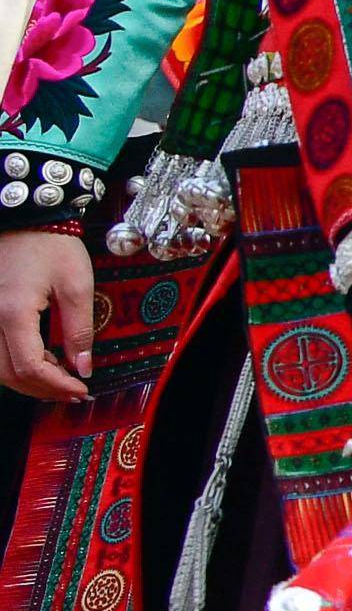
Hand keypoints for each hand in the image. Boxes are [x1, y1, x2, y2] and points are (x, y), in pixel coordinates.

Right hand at [0, 229, 92, 404]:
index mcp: (13, 313)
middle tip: (73, 392)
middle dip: (43, 389)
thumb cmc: (50, 245)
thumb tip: (83, 366)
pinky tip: (40, 362)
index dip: (56, 385)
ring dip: (27, 380)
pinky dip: (14, 365)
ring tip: (59, 381)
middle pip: (9, 374)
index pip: (30, 367)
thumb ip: (79, 329)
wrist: (24, 219)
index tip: (81, 389)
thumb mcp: (76, 285)